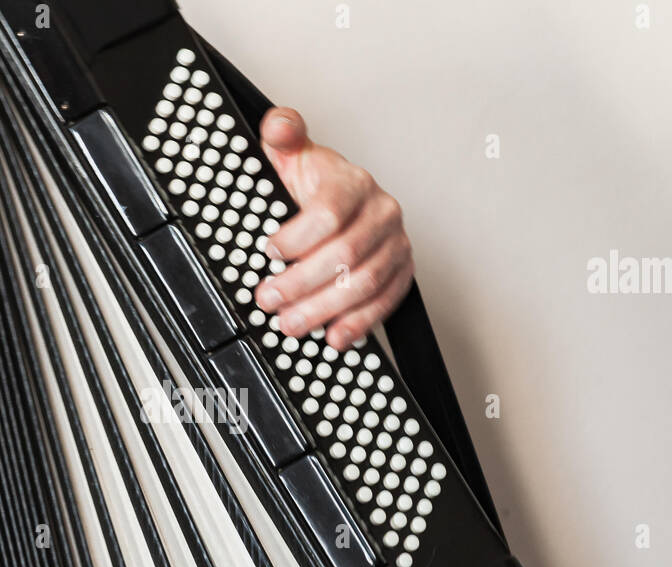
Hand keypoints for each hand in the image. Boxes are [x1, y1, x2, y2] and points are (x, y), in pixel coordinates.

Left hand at [254, 107, 414, 349]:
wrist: (345, 201)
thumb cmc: (314, 185)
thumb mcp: (292, 156)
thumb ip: (283, 135)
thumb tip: (279, 126)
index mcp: (353, 182)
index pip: (329, 212)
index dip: (297, 238)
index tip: (269, 252)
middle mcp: (381, 211)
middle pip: (346, 253)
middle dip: (302, 282)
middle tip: (270, 299)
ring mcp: (395, 243)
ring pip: (364, 282)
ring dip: (324, 308)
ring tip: (292, 323)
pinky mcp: (402, 271)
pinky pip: (386, 302)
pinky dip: (359, 323)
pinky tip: (334, 336)